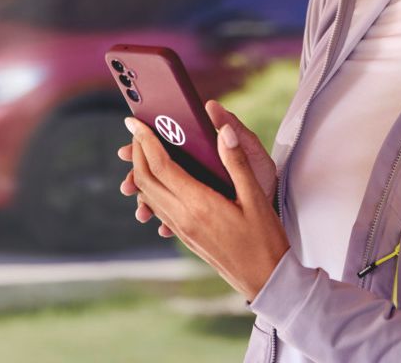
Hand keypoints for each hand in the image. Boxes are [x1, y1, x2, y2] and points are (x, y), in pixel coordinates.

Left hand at [119, 115, 289, 301]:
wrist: (265, 279)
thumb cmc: (264, 238)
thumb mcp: (255, 196)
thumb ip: (237, 162)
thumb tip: (223, 130)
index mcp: (199, 204)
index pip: (162, 166)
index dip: (145, 141)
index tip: (135, 122)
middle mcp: (184, 217)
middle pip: (146, 179)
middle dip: (137, 151)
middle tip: (136, 129)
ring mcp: (182, 229)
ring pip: (148, 195)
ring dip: (140, 169)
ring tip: (143, 148)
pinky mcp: (185, 236)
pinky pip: (158, 207)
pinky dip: (150, 187)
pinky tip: (158, 178)